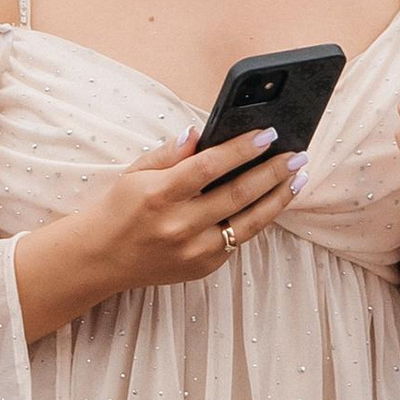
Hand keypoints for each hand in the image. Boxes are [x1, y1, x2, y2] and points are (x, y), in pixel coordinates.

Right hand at [15, 126, 296, 342]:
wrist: (101, 258)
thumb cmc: (121, 207)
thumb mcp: (136, 172)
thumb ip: (171, 153)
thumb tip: (201, 131)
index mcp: (160, 195)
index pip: (210, 167)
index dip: (243, 149)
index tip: (270, 133)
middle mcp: (179, 226)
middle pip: (238, 194)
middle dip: (274, 172)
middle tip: (298, 154)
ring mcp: (193, 251)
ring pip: (248, 222)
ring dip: (278, 198)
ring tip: (299, 177)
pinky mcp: (202, 268)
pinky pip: (238, 241)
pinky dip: (258, 219)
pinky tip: (274, 201)